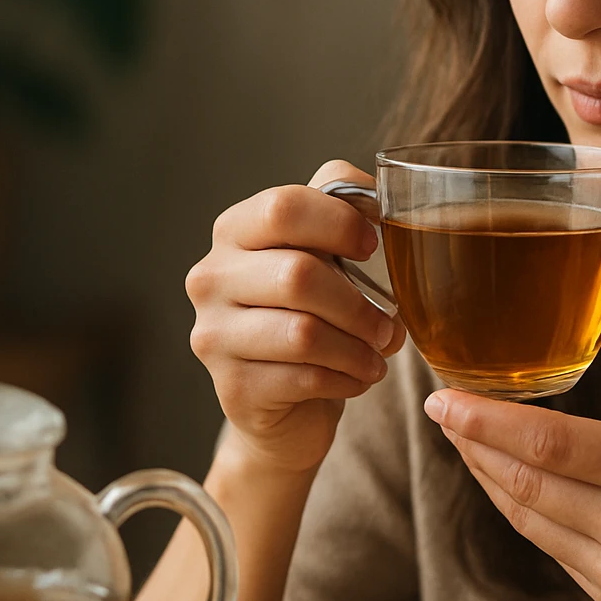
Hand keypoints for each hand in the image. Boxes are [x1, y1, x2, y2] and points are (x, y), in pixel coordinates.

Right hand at [188, 160, 405, 473]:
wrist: (287, 401)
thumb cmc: (313, 312)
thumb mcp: (326, 252)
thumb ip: (346, 209)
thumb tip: (382, 199)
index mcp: (235, 231)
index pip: (284, 207)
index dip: (339, 222)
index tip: (372, 246)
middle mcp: (212, 278)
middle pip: (298, 275)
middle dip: (359, 303)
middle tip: (389, 324)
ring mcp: (214, 335)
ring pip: (303, 333)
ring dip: (358, 347)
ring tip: (378, 353)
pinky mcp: (234, 387)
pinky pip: (305, 377)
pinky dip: (346, 378)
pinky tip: (356, 377)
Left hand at [424, 308, 600, 600]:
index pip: (551, 441)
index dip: (487, 421)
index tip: (445, 398)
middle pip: (526, 478)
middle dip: (472, 442)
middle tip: (439, 409)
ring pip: (526, 514)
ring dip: (486, 474)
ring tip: (461, 438)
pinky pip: (545, 543)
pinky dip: (517, 506)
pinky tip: (504, 477)